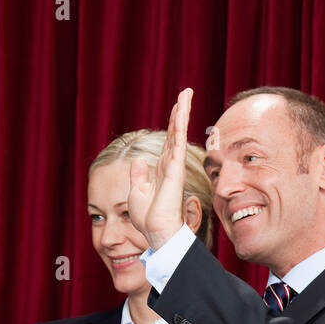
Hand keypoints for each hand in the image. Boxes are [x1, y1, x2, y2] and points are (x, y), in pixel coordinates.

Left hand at [127, 87, 192, 251]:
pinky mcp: (175, 170)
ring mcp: (174, 166)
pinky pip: (178, 144)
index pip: (169, 141)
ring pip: (179, 133)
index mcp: (162, 169)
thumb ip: (139, 175)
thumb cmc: (149, 218)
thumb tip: (138, 160)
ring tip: (187, 93)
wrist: (156, 231)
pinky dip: (179, 127)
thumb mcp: (137, 192)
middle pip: (176, 132)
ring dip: (182, 113)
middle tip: (187, 92)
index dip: (172, 124)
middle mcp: (171, 165)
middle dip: (181, 112)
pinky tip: (181, 112)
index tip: (177, 107)